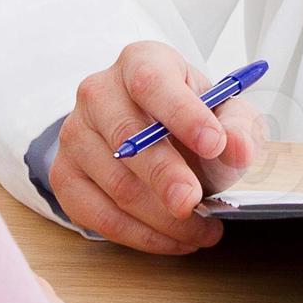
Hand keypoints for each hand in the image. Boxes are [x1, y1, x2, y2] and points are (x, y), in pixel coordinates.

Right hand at [51, 41, 264, 254]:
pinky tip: (174, 239)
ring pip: (115, 183)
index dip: (183, 114)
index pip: (152, 82)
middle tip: (194, 202)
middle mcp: (99, 93)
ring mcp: (75, 134)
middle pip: (127, 138)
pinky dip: (140, 235)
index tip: (213, 144)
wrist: (154, 132)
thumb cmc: (192, 118)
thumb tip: (237, 149)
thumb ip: (238, 128)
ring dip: (162, 217)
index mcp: (141, 62)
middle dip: (165, 177)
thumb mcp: (227, 113)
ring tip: (202, 230)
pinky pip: (97, 214)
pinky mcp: (64, 174)